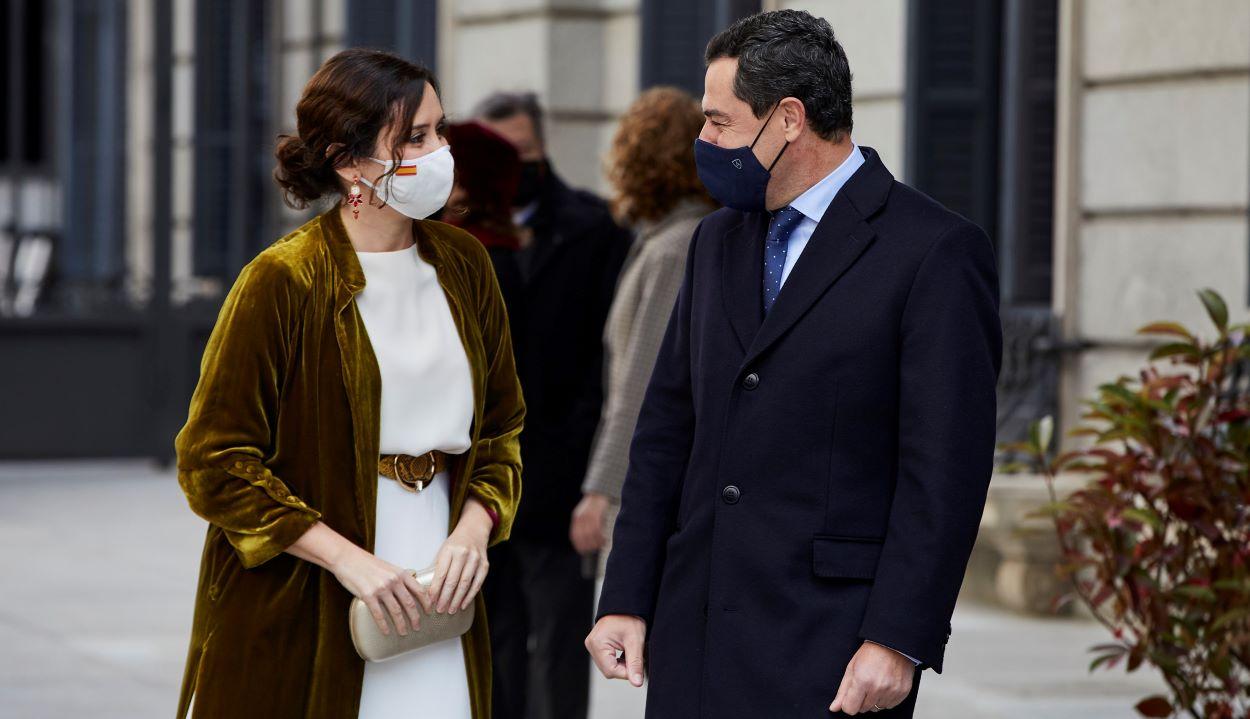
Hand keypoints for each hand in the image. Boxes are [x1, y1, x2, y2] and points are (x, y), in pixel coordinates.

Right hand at [329, 544, 428, 636]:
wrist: (347, 558)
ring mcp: (381, 588)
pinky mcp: (368, 595)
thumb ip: (399, 578)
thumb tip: (408, 591)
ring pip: (396, 611)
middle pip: (409, 603)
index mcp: (401, 573)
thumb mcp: (389, 567)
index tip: (429, 611)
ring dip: (401, 624)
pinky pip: (379, 614)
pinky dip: (384, 625)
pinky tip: (386, 631)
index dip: (426, 602)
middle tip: (418, 627)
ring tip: (403, 632)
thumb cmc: (367, 563)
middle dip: (415, 617)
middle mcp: (393, 581)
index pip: (419, 590)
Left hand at [428, 496, 492, 614]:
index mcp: (449, 550)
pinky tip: (463, 604)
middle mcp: (463, 554)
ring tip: (451, 610)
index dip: (435, 589)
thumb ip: (437, 567)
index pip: (441, 573)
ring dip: (457, 599)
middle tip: (439, 609)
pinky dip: (470, 596)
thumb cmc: (455, 545)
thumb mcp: (443, 551)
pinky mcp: (484, 565)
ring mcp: (475, 559)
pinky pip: (477, 584)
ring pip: (465, 583)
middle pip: (453, 580)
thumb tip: (426, 588)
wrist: (474, 531)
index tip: (430, 601)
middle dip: (445, 597)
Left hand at [570, 492, 611, 554]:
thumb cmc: (594, 505)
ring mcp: (588, 516)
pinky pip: (597, 530)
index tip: (583, 551)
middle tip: (594, 550)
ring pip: (590, 535)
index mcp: (576, 518)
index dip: (578, 545)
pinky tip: (604, 540)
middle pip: (582, 537)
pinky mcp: (596, 515)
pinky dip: (600, 537)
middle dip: (588, 546)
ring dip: (596, 543)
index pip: (574, 535)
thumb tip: (587, 539)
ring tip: (600, 545)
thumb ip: (584, 524)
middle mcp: (580, 518)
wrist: (599, 491)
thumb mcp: (585, 513)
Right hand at [585, 614, 646, 686]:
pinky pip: (607, 660)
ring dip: (621, 664)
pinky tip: (625, 651)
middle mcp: (591, 645)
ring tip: (630, 651)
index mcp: (597, 643)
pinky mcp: (596, 645)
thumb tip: (636, 683)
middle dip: (624, 668)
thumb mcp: (635, 641)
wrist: (626, 605)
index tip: (638, 666)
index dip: (626, 672)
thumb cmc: (630, 618)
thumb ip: (635, 663)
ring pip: (608, 666)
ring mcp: (592, 645)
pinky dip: (617, 659)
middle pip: (608, 670)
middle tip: (636, 656)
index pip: (611, 671)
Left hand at [829, 641, 914, 713]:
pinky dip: (886, 698)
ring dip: (874, 699)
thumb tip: (834, 708)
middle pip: (863, 709)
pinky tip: (886, 684)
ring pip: (877, 708)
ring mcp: (892, 691)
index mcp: (862, 681)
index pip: (850, 709)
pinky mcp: (902, 692)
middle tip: (866, 683)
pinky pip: (889, 706)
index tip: (851, 695)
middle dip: (862, 699)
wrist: (893, 644)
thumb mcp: (852, 668)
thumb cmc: (871, 653)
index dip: (849, 703)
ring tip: (876, 682)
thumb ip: (843, 691)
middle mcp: (878, 688)